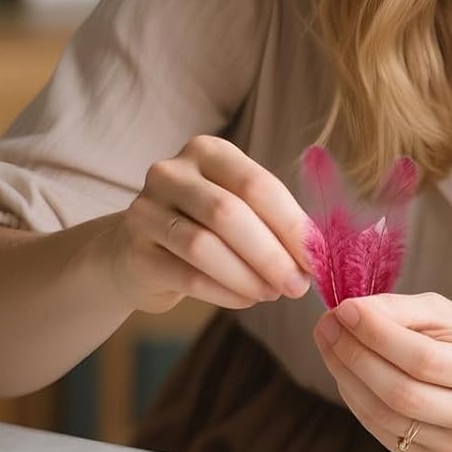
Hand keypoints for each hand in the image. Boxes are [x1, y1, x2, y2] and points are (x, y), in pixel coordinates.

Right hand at [108, 135, 311, 313]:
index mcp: (208, 152)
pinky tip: (246, 300)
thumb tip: (316, 258)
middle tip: (298, 286)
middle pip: (229, 214)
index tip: (318, 259)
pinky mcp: (133, 252)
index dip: (292, 225)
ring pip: (203, 246)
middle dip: (271, 254)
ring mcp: (145, 210)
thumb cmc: (205, 228)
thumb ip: (274, 223)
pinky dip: (225, 292)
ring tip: (272, 293)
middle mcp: (171, 172)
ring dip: (248, 276)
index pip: (258, 185)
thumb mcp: (240, 209)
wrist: (138, 252)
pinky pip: (187, 276)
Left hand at [312, 292, 451, 451]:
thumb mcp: (444, 313)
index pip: (426, 359)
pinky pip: (382, 433)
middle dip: (355, 357)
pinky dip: (356, 401)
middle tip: (328, 326)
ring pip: (386, 417)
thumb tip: (352, 313)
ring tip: (331, 344)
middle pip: (403, 394)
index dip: (379, 335)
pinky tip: (348, 374)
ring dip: (347, 378)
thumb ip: (400, 309)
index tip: (346, 310)